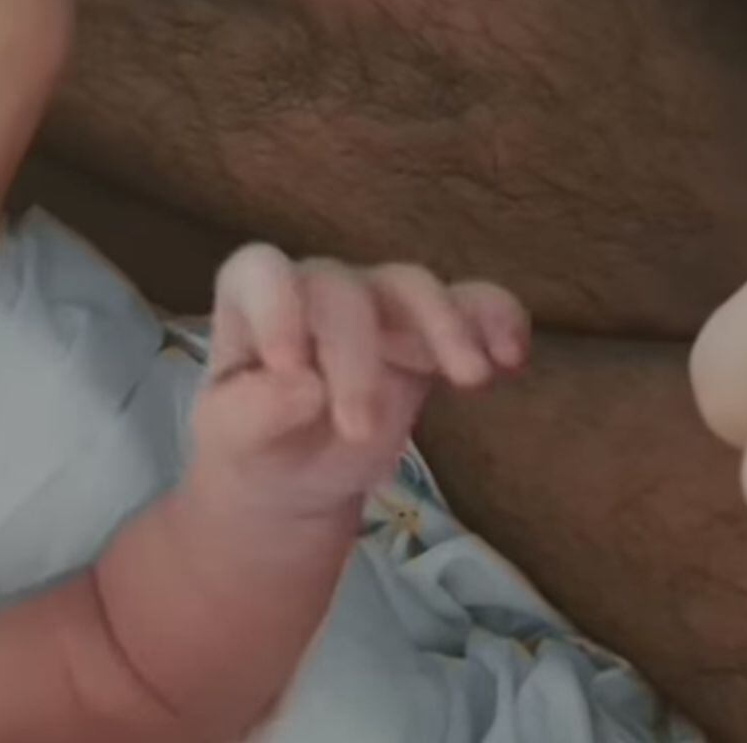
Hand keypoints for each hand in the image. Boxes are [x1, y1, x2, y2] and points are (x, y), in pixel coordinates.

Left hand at [189, 243, 530, 520]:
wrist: (298, 475)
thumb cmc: (256, 444)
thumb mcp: (234, 441)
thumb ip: (253, 413)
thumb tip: (304, 387)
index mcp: (255, 302)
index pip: (260, 272)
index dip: (276, 306)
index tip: (291, 366)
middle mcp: (319, 288)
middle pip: (345, 292)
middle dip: (357, 357)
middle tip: (359, 430)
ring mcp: (380, 303)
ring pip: (413, 286)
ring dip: (445, 325)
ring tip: (470, 378)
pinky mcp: (431, 329)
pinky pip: (472, 304)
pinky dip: (497, 320)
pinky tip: (512, 358)